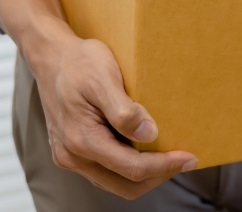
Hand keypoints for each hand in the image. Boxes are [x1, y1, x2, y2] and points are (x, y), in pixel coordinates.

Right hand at [0, 0, 196, 198]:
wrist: (51, 57)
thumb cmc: (79, 63)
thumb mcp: (104, 79)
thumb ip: (124, 111)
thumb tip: (149, 135)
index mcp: (82, 141)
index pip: (133, 169)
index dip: (165, 166)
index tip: (190, 157)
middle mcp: (73, 156)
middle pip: (126, 185)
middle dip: (159, 176)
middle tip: (185, 160)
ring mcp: (71, 156)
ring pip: (116, 182)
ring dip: (145, 174)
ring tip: (170, 156)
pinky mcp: (73, 151)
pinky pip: (106, 170)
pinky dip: (130, 166)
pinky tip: (146, 148)